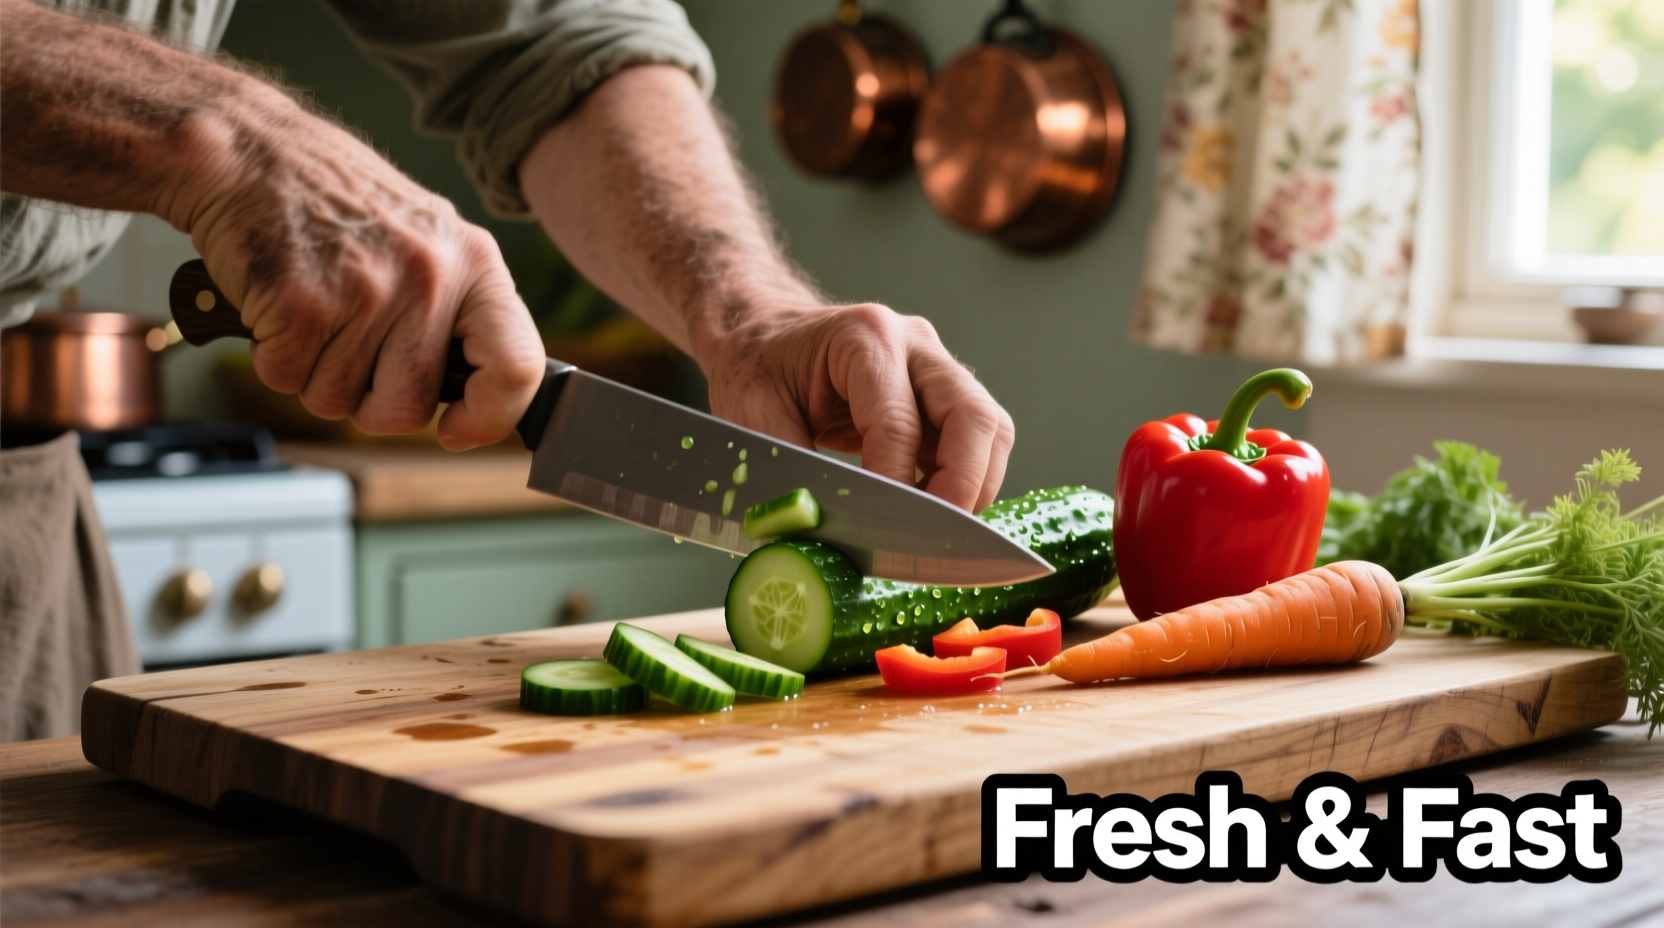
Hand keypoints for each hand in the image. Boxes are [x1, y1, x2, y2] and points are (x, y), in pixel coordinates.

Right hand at [164, 84, 544, 449]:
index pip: (518, 367)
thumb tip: (483, 390)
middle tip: (351, 349)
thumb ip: (459, 310)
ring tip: (315, 310)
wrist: (252, 151)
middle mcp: (430, 279)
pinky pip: (287, 380)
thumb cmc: (341, 202)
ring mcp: (366, 293)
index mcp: (474, 264)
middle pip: (407, 410)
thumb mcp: (430, 239)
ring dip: (315, 374)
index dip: (489, 417)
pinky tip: (281, 304)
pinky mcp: (301, 306)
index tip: (457, 429)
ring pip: (338, 402)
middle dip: (370, 400)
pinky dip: (274, 357)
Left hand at [702, 302, 1014, 512]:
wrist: (763, 333)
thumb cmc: (756, 367)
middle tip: (937, 539)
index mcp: (864, 338)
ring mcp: (937, 367)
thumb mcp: (751, 415)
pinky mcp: (944, 395)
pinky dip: (966, 480)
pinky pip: (978, 440)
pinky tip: (931, 509)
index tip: (884, 536)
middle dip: (963, 487)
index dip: (897, 487)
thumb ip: (787, 474)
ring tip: (935, 529)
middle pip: (974, 417)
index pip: (900, 423)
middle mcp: (914, 345)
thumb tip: (814, 536)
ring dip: (974, 486)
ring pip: (990, 429)